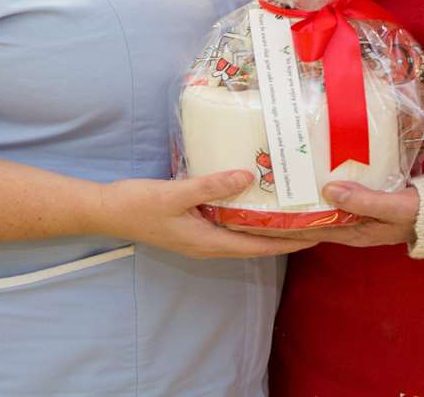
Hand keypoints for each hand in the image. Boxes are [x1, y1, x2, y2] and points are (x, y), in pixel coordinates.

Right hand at [93, 171, 312, 259]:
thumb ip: (211, 186)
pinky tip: (253, 200)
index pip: (258, 246)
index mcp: (208, 243)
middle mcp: (209, 246)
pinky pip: (228, 226)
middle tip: (313, 221)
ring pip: (243, 236)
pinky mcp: (193, 228)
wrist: (106, 211)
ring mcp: (200, 239)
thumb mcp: (176, 193)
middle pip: (256, 245)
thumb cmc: (138, 204)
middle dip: (285, 237)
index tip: (316, 235)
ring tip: (292, 212)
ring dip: (267, 228)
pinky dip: (246, 218)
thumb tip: (248, 177)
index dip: (289, 242)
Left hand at [260, 183, 419, 246]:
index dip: (277, 228)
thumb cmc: (420, 212)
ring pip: (315, 212)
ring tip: (266, 191)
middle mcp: (347, 227)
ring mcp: (353, 216)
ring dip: (293, 205)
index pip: (305, 231)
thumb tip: (328, 190)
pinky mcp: (360, 204)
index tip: (249, 220)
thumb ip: (365, 200)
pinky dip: (314, 194)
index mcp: (352, 231)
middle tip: (246, 204)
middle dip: (276, 218)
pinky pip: (330, 201)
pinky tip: (303, 181)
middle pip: (304, 224)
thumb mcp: (395, 207)